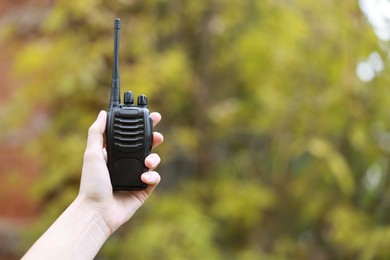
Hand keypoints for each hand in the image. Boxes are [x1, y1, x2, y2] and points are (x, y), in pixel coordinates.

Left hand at [78, 110, 163, 233]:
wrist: (97, 211)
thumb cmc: (91, 184)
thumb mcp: (91, 154)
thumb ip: (97, 133)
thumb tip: (102, 113)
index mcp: (115, 154)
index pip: (130, 136)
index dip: (141, 126)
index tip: (151, 117)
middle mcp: (126, 163)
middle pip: (146, 146)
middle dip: (154, 139)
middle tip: (158, 136)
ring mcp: (135, 176)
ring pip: (153, 161)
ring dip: (154, 158)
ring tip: (148, 162)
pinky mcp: (143, 189)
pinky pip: (154, 178)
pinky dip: (152, 176)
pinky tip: (143, 178)